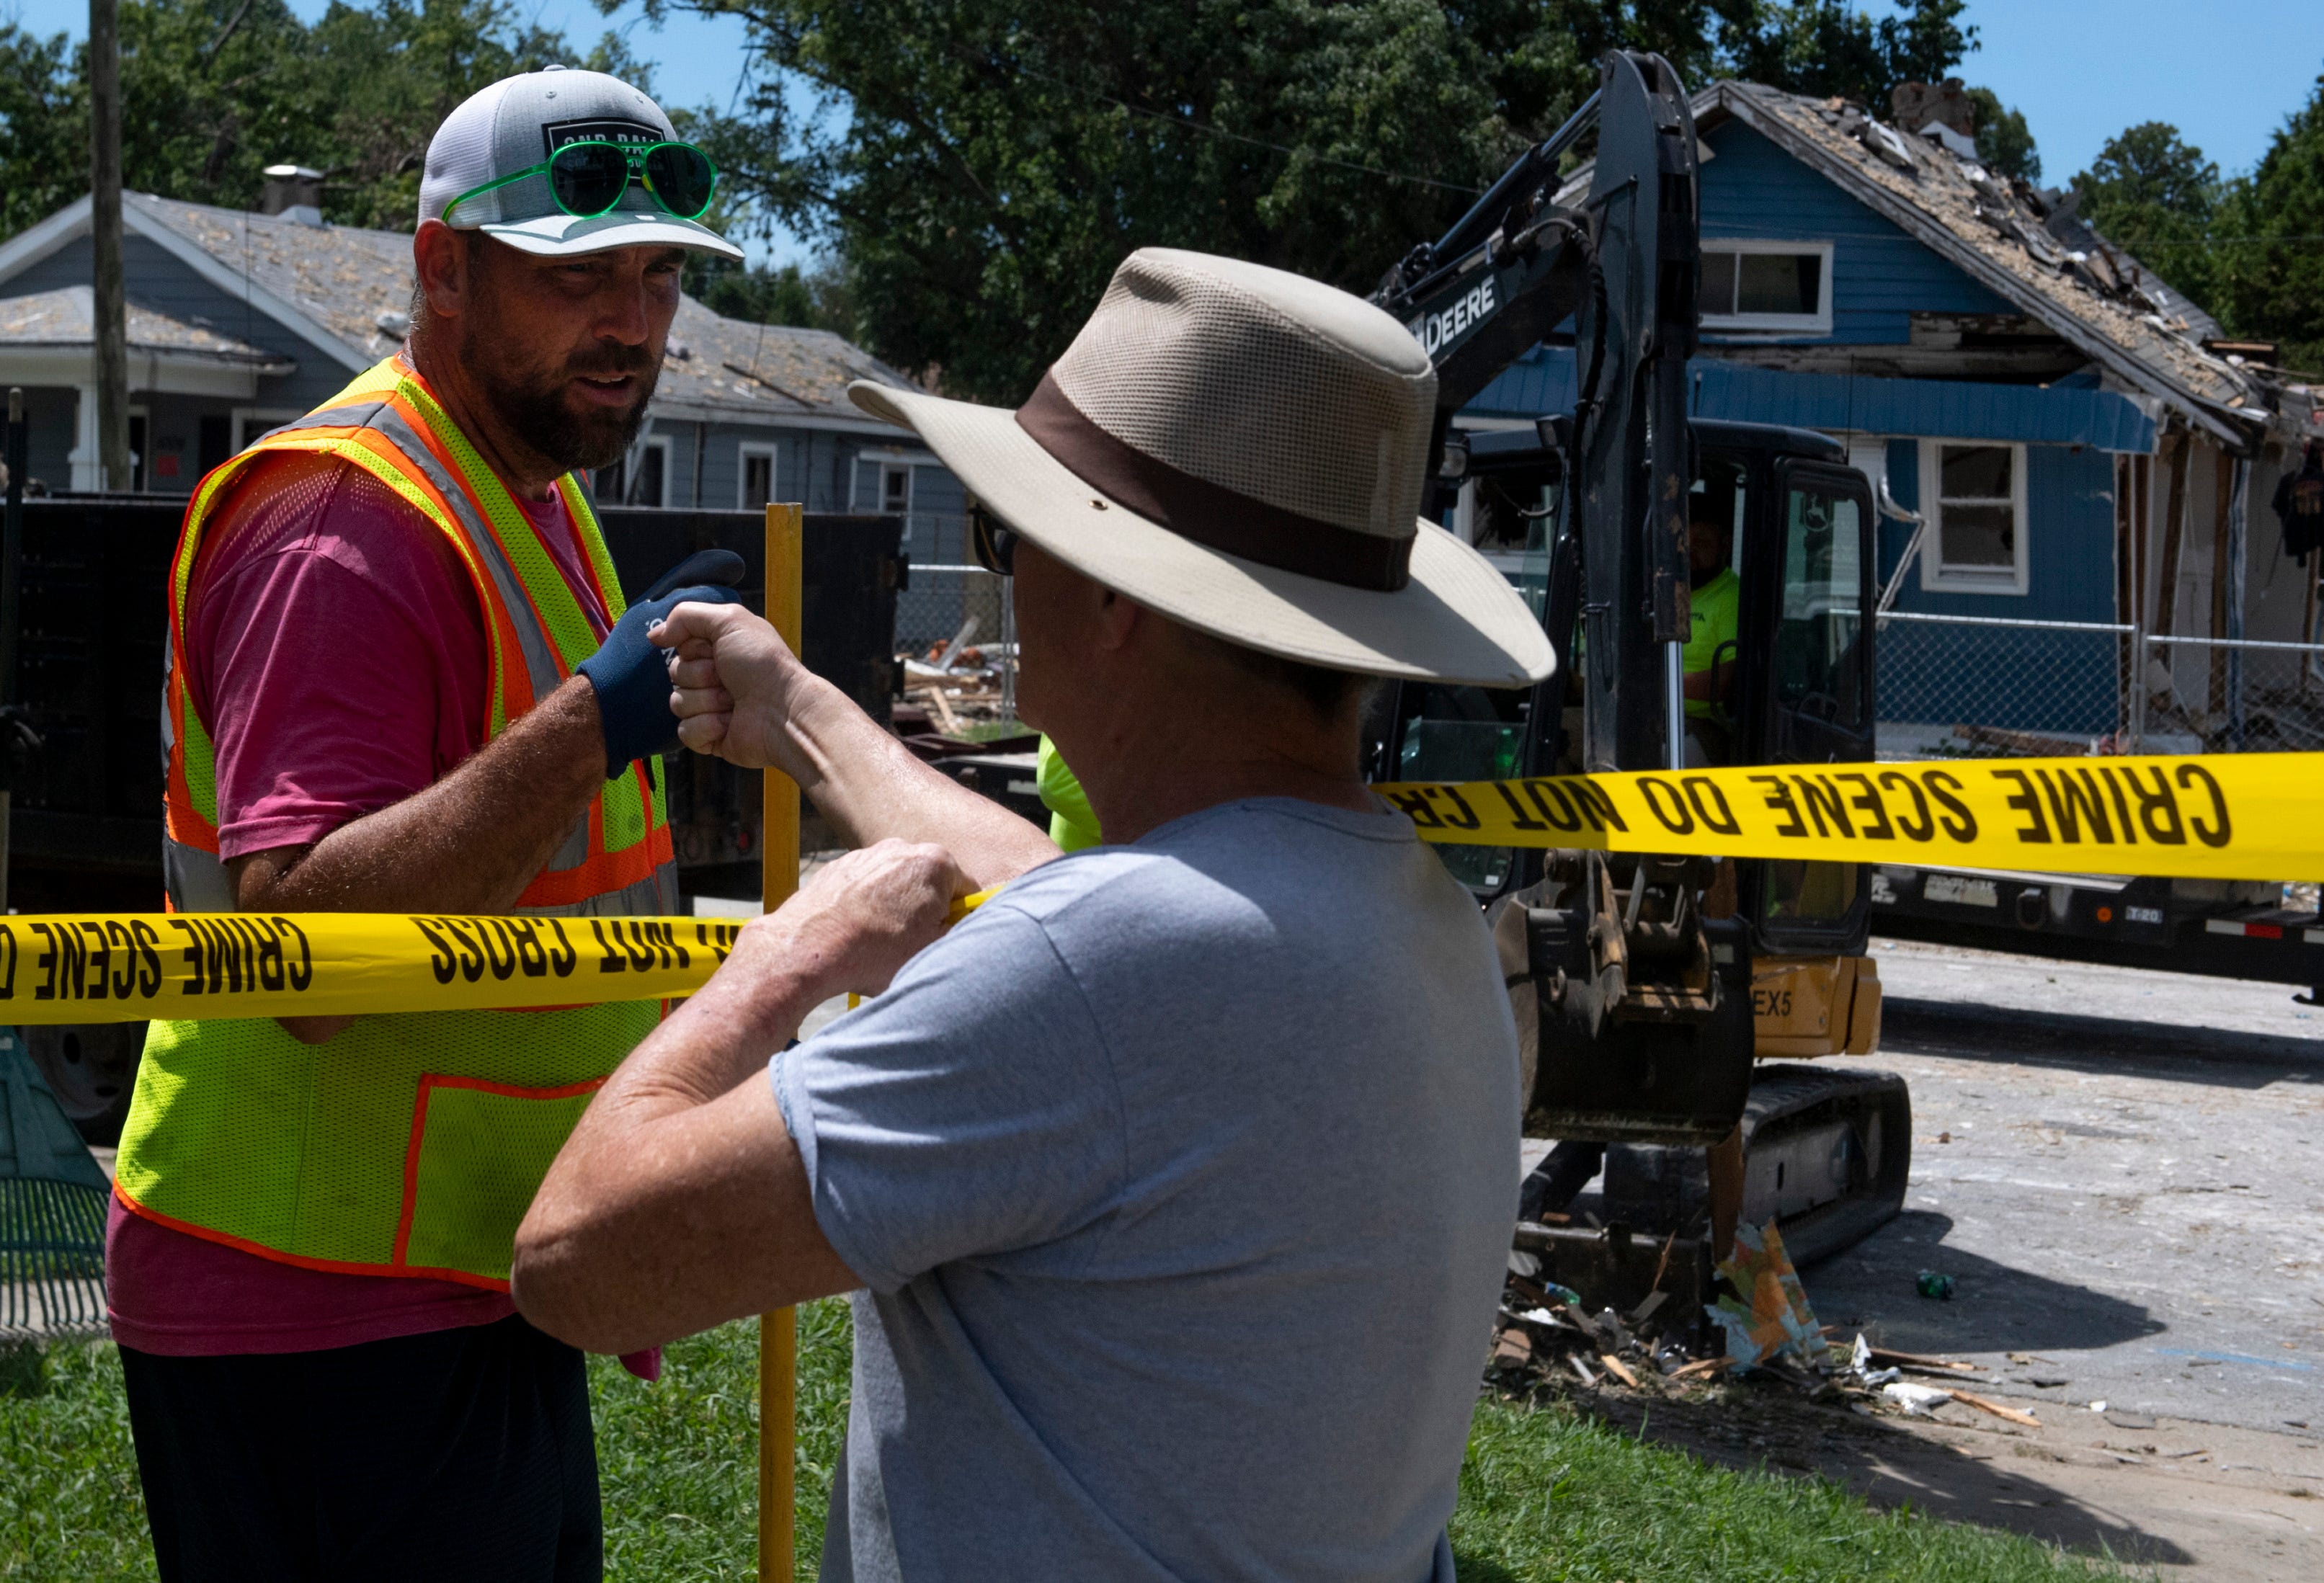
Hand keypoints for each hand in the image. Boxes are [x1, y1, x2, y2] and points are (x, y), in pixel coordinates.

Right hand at [577, 552, 746, 776]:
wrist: (783, 711)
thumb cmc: (762, 663)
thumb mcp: (729, 621)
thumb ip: (686, 616)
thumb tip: (656, 635)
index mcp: (718, 651)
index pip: (680, 647)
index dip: (693, 649)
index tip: (715, 651)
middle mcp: (713, 678)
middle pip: (674, 673)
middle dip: (700, 675)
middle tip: (727, 678)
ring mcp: (711, 709)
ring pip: (678, 703)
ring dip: (706, 701)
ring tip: (733, 702)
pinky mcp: (710, 738)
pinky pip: (685, 731)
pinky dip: (706, 727)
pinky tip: (728, 724)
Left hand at [741, 839, 964, 1004]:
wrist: (807, 948)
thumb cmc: (872, 952)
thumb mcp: (932, 952)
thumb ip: (958, 932)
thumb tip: (960, 927)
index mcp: (936, 863)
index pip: (968, 891)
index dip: (962, 918)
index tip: (949, 937)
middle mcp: (903, 848)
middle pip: (931, 883)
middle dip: (927, 910)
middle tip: (914, 944)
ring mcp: (868, 854)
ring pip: (897, 884)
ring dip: (896, 908)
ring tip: (880, 941)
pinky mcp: (840, 865)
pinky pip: (867, 886)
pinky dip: (867, 905)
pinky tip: (857, 932)